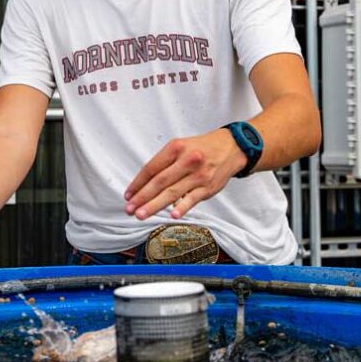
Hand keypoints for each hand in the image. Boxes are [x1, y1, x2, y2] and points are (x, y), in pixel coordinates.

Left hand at [124, 128, 246, 219]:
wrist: (232, 147)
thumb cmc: (201, 148)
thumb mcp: (181, 146)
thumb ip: (165, 163)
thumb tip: (145, 185)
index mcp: (176, 148)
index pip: (151, 168)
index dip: (138, 183)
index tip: (128, 194)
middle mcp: (187, 160)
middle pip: (159, 181)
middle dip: (142, 197)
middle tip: (129, 209)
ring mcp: (198, 175)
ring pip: (172, 192)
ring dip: (155, 205)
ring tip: (141, 214)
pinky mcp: (208, 187)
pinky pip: (192, 199)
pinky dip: (182, 207)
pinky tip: (172, 215)